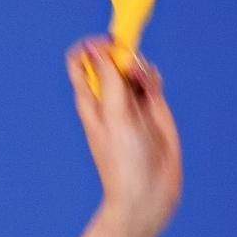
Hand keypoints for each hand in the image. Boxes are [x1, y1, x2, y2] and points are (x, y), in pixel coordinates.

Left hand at [65, 36, 181, 236]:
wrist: (149, 193)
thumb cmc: (123, 160)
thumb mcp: (115, 116)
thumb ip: (109, 81)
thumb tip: (95, 48)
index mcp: (90, 100)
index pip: (82, 61)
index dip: (93, 47)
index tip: (108, 44)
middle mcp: (109, 98)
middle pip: (111, 60)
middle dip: (122, 54)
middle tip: (129, 65)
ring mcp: (132, 102)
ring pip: (133, 68)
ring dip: (140, 66)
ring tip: (144, 81)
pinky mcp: (153, 109)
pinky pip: (151, 82)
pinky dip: (153, 78)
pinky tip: (154, 86)